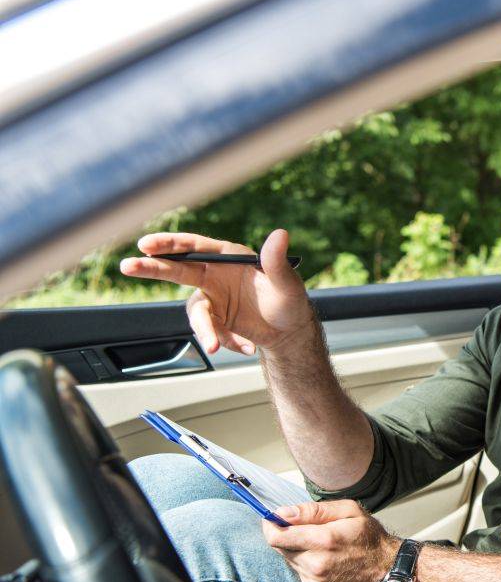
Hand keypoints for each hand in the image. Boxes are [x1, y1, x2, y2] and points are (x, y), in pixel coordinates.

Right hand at [120, 229, 314, 354]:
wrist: (290, 333)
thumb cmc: (290, 301)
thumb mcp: (287, 282)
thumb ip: (277, 261)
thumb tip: (280, 234)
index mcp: (228, 257)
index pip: (194, 245)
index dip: (170, 243)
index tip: (146, 244)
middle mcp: (214, 274)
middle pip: (177, 269)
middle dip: (152, 267)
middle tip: (128, 266)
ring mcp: (211, 298)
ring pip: (195, 311)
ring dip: (204, 328)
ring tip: (217, 345)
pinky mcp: (214, 320)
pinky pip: (210, 331)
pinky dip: (226, 340)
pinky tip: (248, 347)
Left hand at [264, 500, 398, 581]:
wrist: (390, 573)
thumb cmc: (371, 539)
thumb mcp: (349, 512)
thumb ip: (313, 511)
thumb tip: (282, 514)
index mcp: (324, 540)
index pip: (276, 536)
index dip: (270, 525)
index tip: (273, 519)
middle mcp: (316, 565)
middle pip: (281, 549)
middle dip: (290, 537)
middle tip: (311, 533)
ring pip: (291, 562)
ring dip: (300, 553)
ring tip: (325, 550)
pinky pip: (301, 575)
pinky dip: (308, 567)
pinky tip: (328, 564)